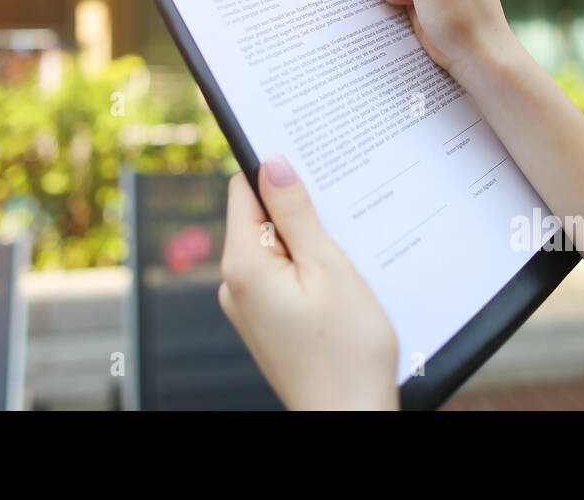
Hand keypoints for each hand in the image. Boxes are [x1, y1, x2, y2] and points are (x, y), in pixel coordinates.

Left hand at [218, 154, 398, 409]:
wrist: (349, 418)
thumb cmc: (345, 352)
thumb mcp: (328, 268)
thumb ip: (296, 213)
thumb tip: (273, 164)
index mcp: (242, 264)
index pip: (244, 190)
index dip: (277, 172)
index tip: (312, 165)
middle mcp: (234, 284)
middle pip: (259, 218)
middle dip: (299, 210)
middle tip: (342, 213)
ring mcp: (248, 306)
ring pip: (275, 248)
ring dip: (308, 242)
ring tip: (347, 256)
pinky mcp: (266, 322)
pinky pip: (281, 277)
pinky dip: (308, 270)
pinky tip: (340, 284)